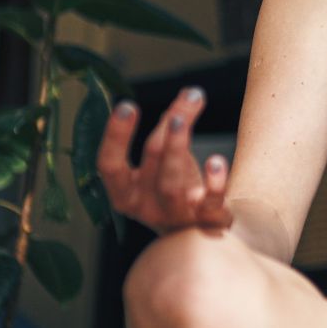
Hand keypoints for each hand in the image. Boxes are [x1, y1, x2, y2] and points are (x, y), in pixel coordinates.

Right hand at [97, 86, 233, 236]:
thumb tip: (191, 93)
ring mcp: (176, 216)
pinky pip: (209, 203)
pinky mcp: (207, 220)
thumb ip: (172, 129)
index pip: (109, 165)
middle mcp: (146, 207)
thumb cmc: (175, 190)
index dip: (115, 136)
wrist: (200, 234)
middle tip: (183, 102)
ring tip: (184, 119)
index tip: (128, 105)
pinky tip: (217, 161)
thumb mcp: (163, 163)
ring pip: (171, 184)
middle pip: (151, 162)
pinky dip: (214, 183)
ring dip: (177, 149)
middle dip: (165, 130)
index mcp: (125, 193)